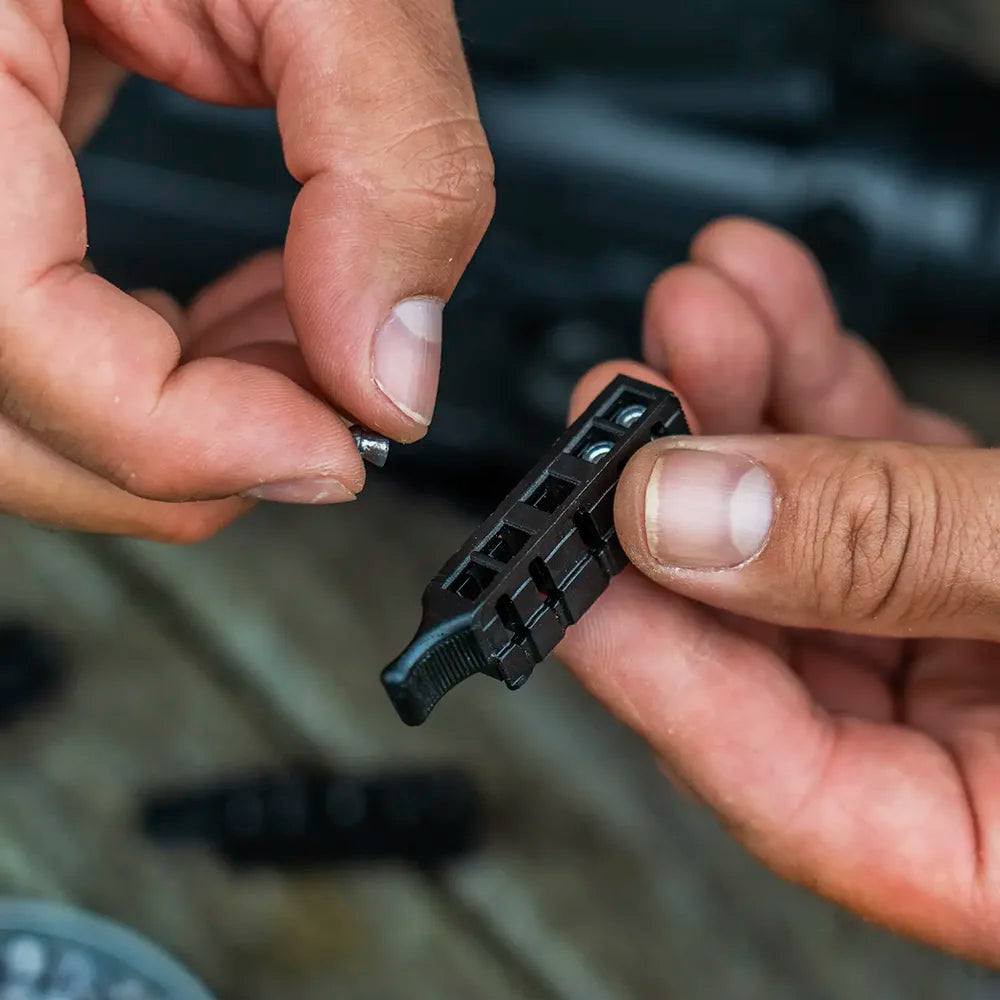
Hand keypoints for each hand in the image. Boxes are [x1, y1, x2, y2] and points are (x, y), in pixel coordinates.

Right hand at [1, 0, 492, 539]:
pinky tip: (245, 312)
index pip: (8, 337)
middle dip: (195, 449)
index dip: (182, 438)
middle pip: (8, 424)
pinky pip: (46, 338)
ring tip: (303, 338)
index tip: (338, 448)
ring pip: (23, 406)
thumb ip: (382, 162)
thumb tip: (391, 371)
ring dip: (186, 414)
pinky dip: (162, 363)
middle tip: (336, 403)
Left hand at [560, 218, 999, 964]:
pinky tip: (772, 317)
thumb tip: (689, 522)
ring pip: (814, 536)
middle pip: (773, 638)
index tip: (565, 553)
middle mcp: (988, 759)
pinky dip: (827, 393)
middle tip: (621, 398)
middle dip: (689, 495)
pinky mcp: (999, 555)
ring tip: (693, 315)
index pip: (775, 776)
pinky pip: (883, 478)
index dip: (652, 659)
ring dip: (746, 413)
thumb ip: (897, 559)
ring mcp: (988, 648)